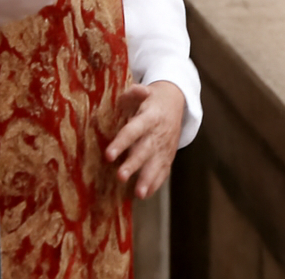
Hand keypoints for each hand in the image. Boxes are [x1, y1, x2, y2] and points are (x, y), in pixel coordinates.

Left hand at [105, 81, 186, 198]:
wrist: (176, 102)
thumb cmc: (152, 98)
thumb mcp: (144, 91)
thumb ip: (134, 93)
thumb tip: (134, 90)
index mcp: (150, 117)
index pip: (134, 130)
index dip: (122, 142)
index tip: (109, 155)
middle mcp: (158, 133)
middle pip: (145, 150)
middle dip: (134, 164)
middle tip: (121, 176)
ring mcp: (165, 146)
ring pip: (156, 164)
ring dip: (147, 179)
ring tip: (139, 194)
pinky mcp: (168, 155)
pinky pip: (163, 171)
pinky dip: (155, 183)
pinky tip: (145, 194)